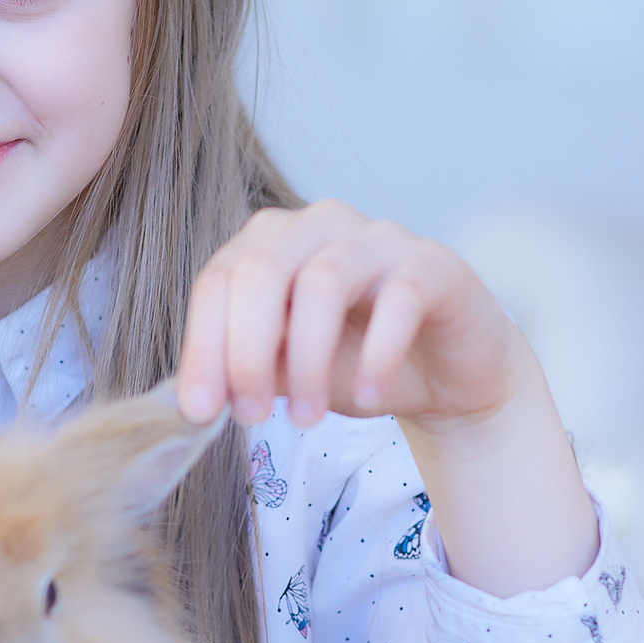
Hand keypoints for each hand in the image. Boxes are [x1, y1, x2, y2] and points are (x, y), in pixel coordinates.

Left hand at [177, 201, 520, 431]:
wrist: (446, 374)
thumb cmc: (360, 361)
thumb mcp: (289, 372)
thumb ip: (247, 370)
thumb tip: (197, 398)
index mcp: (274, 242)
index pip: (219, 279)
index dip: (202, 345)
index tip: (199, 410)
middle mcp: (322, 225)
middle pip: (262, 270)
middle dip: (246, 351)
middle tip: (252, 415)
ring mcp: (379, 238)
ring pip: (324, 281)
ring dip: (308, 361)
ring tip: (308, 417)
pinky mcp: (433, 265)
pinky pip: (399, 299)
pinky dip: (377, 353)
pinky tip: (368, 395)